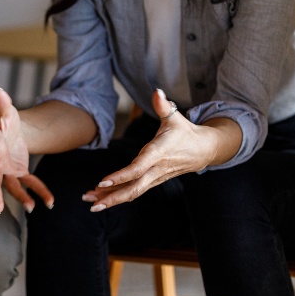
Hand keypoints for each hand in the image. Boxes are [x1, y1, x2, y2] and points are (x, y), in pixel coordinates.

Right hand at [0, 87, 53, 214]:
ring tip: (32, 208)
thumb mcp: (6, 110)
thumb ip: (2, 102)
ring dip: (22, 198)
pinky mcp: (19, 173)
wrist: (12, 129)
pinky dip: (40, 192)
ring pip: (12, 187)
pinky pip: (29, 184)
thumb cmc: (5, 119)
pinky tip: (50, 202)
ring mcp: (7, 170)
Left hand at [82, 89, 225, 211]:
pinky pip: (135, 191)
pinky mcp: (153, 181)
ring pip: (133, 193)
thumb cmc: (185, 132)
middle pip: (133, 188)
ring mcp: (155, 178)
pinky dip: (119, 196)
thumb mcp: (175, 117)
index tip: (103, 182)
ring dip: (112, 200)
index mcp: (158, 153)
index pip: (138, 168)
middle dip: (112, 197)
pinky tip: (103, 198)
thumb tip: (157, 91)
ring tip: (91, 204)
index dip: (121, 176)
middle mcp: (156, 169)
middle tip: (91, 204)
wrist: (203, 150)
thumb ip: (163, 106)